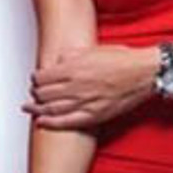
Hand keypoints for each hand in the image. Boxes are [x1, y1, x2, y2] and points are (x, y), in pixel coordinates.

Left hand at [23, 45, 154, 128]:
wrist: (144, 73)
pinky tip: (41, 121)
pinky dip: (52, 122)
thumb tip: (58, 60)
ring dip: (37, 108)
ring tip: (29, 108)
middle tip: (33, 93)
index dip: (36, 79)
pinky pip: (68, 122)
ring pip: (52, 108)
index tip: (35, 79)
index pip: (43, 76)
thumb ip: (72, 55)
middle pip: (44, 93)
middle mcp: (76, 85)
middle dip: (35, 93)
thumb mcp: (93, 49)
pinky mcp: (95, 115)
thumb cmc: (122, 60)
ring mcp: (85, 102)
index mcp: (74, 67)